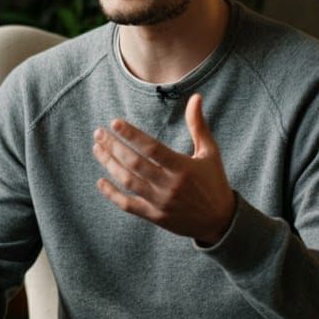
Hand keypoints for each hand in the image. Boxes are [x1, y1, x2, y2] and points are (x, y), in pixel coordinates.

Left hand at [92, 93, 235, 244]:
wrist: (220, 221)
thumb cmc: (214, 181)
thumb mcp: (210, 152)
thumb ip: (198, 125)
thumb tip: (196, 97)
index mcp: (183, 167)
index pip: (152, 148)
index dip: (132, 135)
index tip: (115, 123)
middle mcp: (170, 185)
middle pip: (135, 163)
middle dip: (113, 146)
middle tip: (99, 133)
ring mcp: (161, 202)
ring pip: (128, 182)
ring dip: (110, 164)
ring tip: (98, 149)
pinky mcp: (155, 216)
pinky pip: (128, 205)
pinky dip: (112, 194)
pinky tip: (100, 181)